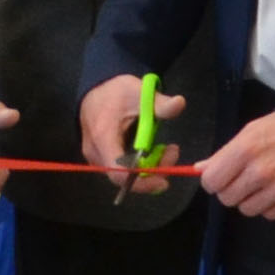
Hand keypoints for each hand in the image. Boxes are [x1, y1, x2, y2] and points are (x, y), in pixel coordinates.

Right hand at [79, 73, 184, 197]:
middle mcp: (96, 154)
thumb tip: (179, 103)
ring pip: (127, 177)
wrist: (94, 94)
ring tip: (166, 148)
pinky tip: (152, 150)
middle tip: (172, 151)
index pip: (119, 172)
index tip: (164, 181)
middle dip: (154, 171)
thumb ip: (159, 102)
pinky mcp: (103, 162)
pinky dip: (143, 166)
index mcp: (103, 137)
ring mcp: (98, 160)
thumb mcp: (138, 92)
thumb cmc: (115, 93)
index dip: (141, 182)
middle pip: (127, 178)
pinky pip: (125, 172)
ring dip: (151, 167)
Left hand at [199, 108, 274, 218]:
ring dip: (250, 199)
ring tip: (261, 184)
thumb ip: (224, 152)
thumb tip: (200, 169)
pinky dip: (270, 205)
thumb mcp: (251, 131)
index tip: (221, 176)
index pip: (211, 181)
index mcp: (245, 150)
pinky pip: (269, 214)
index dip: (213, 180)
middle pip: (227, 198)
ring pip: (247, 209)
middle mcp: (260, 172)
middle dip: (231, 190)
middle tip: (242, 179)